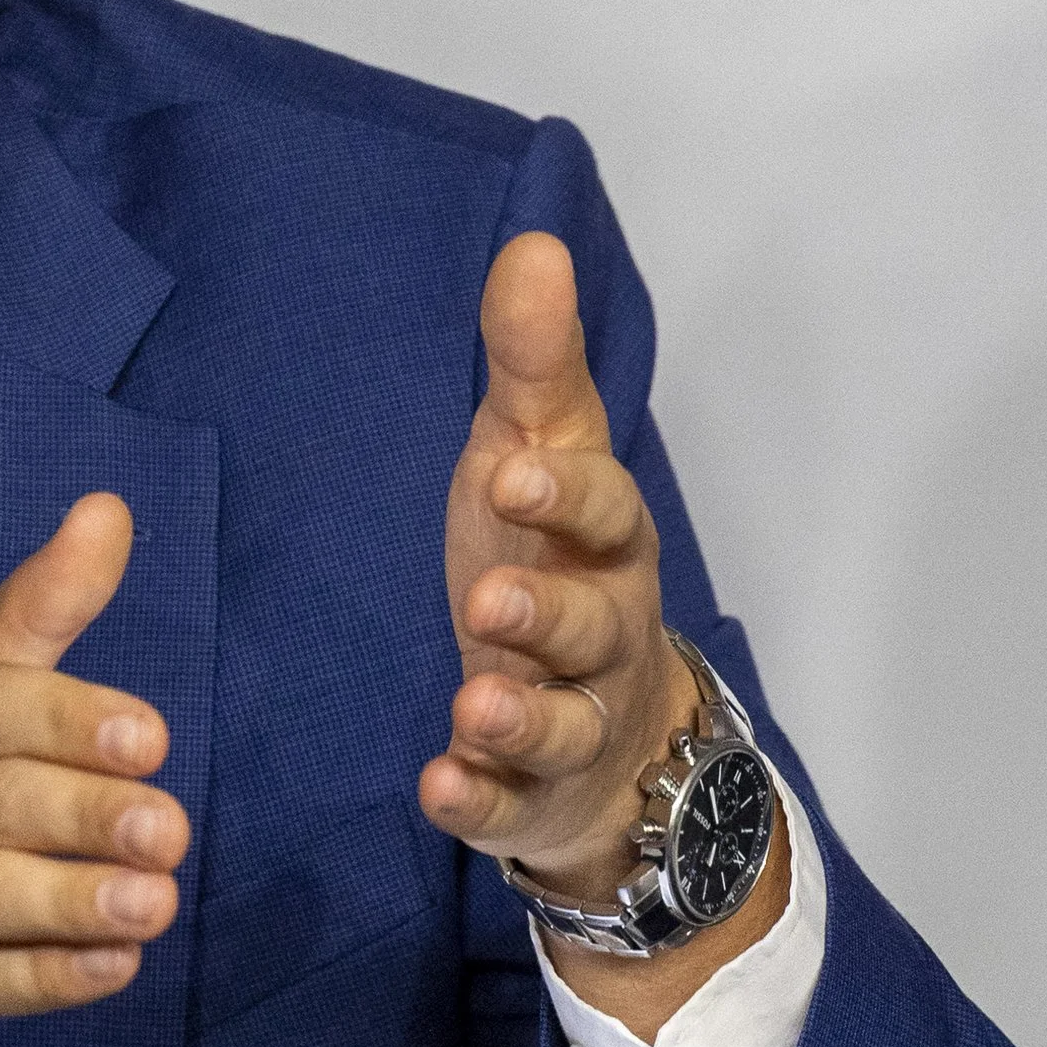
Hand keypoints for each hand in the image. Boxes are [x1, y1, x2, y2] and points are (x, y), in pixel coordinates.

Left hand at [420, 232, 697, 912]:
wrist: (607, 730)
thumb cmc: (555, 564)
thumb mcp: (537, 459)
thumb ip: (533, 367)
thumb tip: (532, 243)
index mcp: (604, 543)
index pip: (605, 512)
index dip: (567, 494)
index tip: (512, 473)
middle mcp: (602, 635)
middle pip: (591, 624)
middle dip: (548, 612)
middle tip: (490, 602)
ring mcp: (573, 722)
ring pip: (561, 722)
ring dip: (517, 714)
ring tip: (471, 706)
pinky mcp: (531, 794)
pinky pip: (507, 803)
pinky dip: (477, 798)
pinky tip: (439, 784)